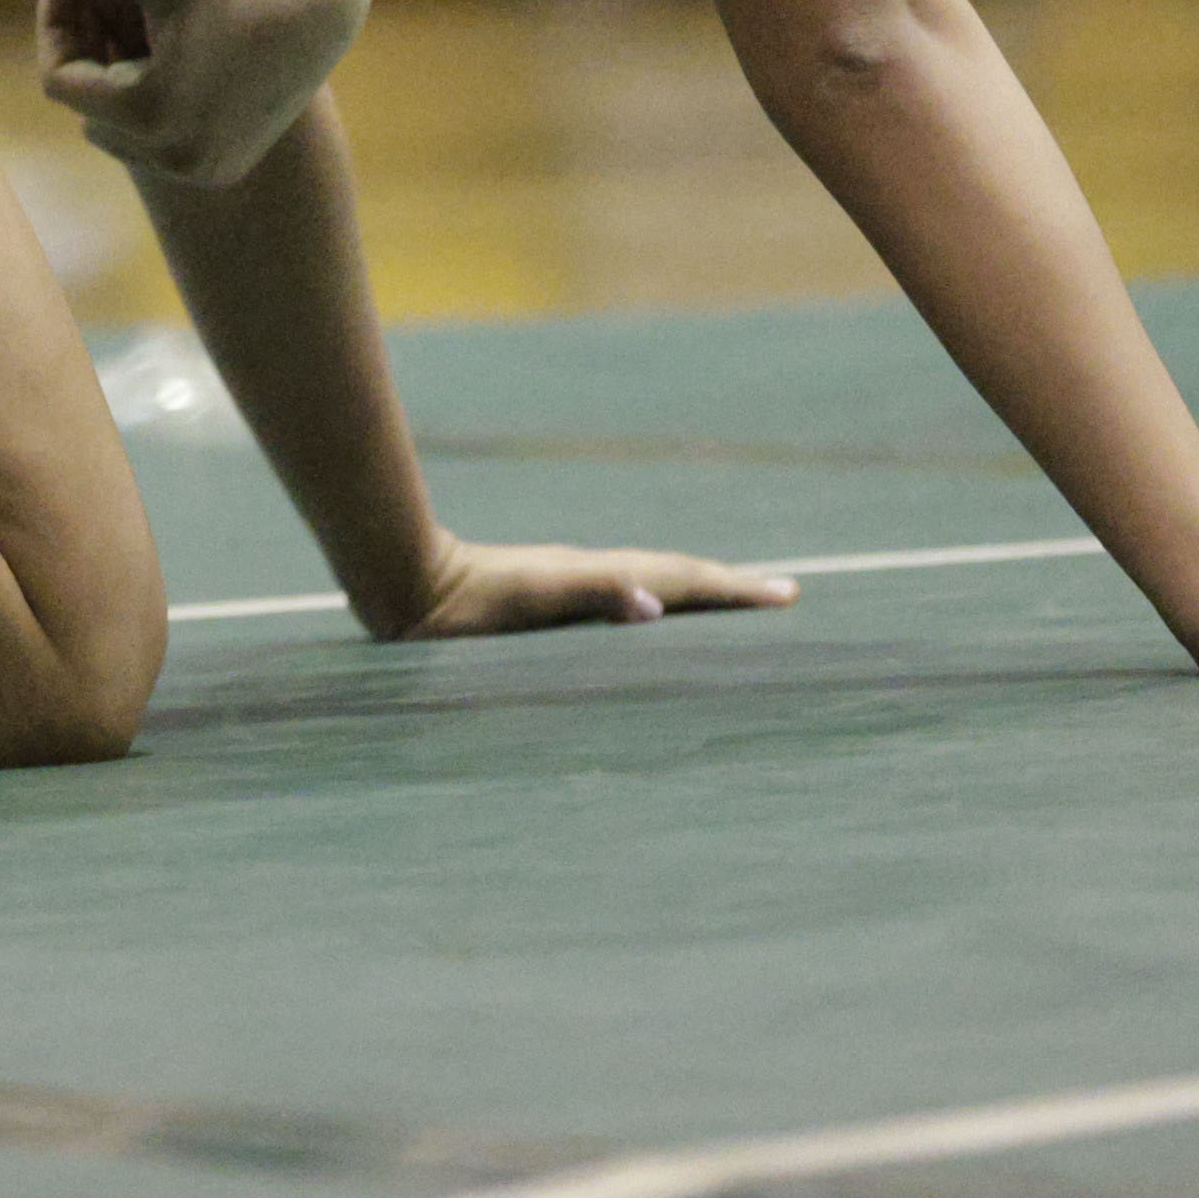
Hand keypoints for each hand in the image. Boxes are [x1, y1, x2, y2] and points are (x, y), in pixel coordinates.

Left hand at [28, 0, 233, 177]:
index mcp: (152, 114)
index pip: (60, 82)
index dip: (57, 30)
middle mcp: (179, 158)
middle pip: (89, 109)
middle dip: (87, 53)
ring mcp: (205, 170)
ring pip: (118, 128)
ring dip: (114, 78)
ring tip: (127, 18)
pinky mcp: (224, 168)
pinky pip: (155, 139)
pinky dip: (150, 99)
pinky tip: (164, 47)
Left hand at [391, 531, 801, 641]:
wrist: (411, 585)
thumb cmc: (468, 601)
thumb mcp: (532, 597)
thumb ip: (592, 595)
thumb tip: (653, 604)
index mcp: (602, 577)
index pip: (682, 581)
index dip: (735, 590)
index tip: (787, 595)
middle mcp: (595, 579)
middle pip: (676, 577)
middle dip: (729, 588)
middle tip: (780, 594)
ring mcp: (574, 588)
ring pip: (650, 587)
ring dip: (695, 594)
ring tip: (732, 601)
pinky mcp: (550, 603)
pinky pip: (621, 603)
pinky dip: (652, 606)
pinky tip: (648, 620)